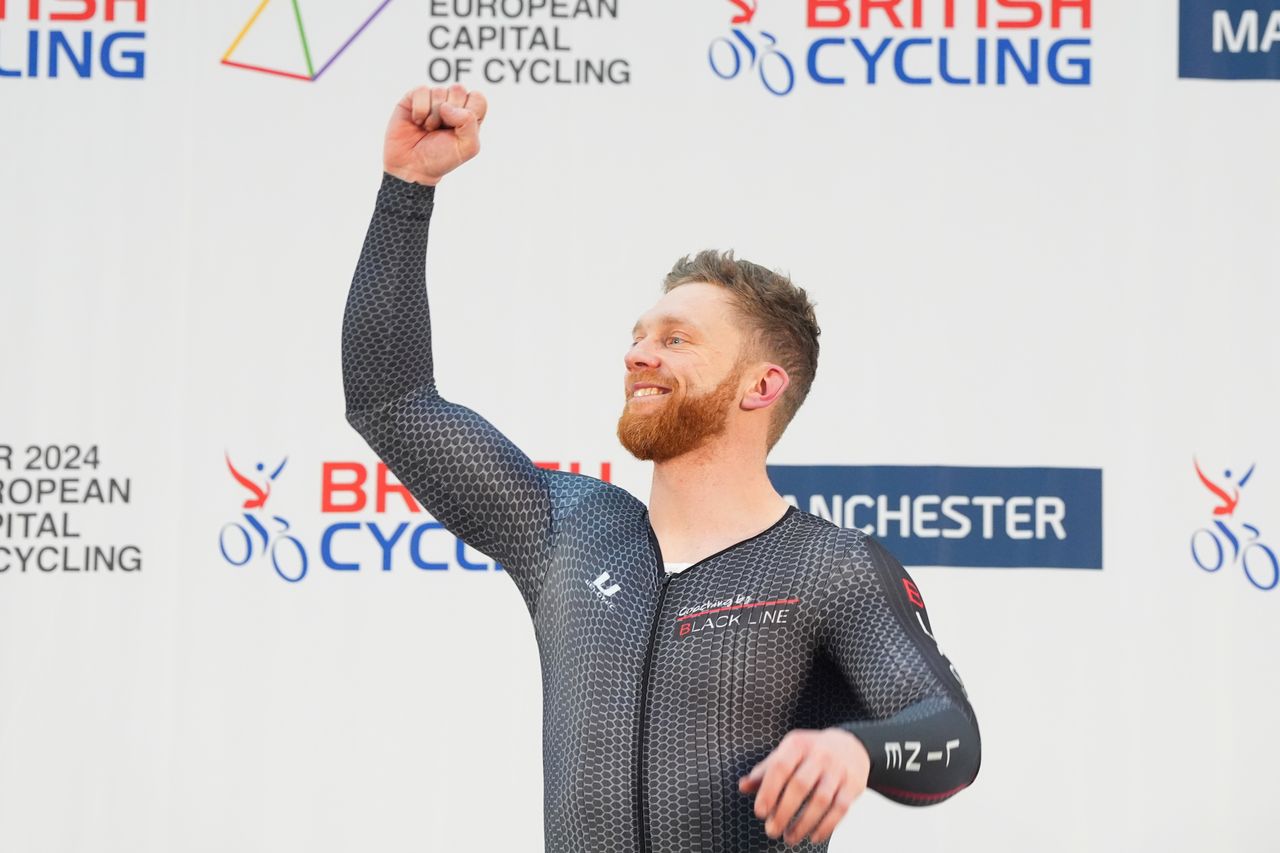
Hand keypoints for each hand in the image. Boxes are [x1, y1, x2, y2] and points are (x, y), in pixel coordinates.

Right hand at [383, 83, 486, 186]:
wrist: (412, 166)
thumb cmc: (441, 158)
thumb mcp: (467, 147)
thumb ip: (469, 123)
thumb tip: (446, 106)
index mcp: (469, 114)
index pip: (478, 98)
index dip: (469, 113)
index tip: (459, 130)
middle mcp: (452, 103)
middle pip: (459, 90)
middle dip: (450, 115)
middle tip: (441, 130)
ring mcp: (433, 98)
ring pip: (439, 91)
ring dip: (433, 116)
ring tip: (428, 128)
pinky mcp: (414, 97)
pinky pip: (422, 91)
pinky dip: (420, 110)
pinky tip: (417, 121)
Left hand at [738, 728, 870, 846]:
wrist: (850, 746)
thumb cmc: (811, 753)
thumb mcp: (787, 753)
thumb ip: (766, 770)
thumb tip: (743, 786)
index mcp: (797, 745)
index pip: (780, 767)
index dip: (768, 791)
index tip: (760, 812)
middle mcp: (819, 755)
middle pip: (800, 786)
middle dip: (783, 812)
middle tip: (772, 830)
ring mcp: (838, 770)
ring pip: (820, 800)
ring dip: (803, 824)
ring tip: (789, 837)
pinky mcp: (853, 785)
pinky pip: (840, 809)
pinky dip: (825, 826)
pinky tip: (813, 836)